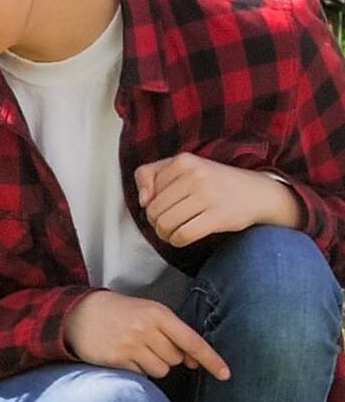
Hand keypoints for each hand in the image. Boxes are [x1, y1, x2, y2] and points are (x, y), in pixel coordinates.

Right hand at [64, 289, 228, 380]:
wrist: (79, 313)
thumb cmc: (120, 312)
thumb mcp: (148, 312)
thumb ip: (172, 333)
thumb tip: (193, 362)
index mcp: (159, 314)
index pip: (192, 341)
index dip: (211, 359)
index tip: (226, 374)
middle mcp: (146, 330)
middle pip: (176, 358)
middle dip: (170, 357)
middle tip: (152, 345)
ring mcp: (131, 346)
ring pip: (161, 370)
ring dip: (155, 365)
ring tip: (138, 351)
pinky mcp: (117, 360)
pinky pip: (142, 374)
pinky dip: (139, 370)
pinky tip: (126, 357)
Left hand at [135, 152, 298, 246]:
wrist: (258, 192)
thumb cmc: (214, 183)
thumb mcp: (184, 168)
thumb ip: (152, 175)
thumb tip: (142, 201)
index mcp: (184, 160)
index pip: (146, 186)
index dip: (150, 200)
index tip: (166, 202)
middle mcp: (195, 175)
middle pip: (152, 210)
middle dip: (155, 221)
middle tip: (170, 221)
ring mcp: (207, 195)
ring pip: (164, 224)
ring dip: (164, 234)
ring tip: (174, 230)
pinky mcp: (217, 216)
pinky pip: (182, 235)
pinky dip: (176, 241)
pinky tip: (182, 238)